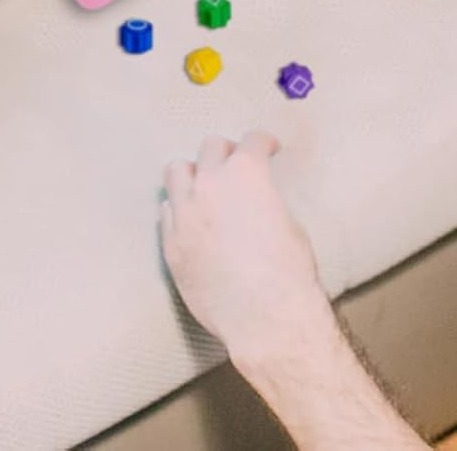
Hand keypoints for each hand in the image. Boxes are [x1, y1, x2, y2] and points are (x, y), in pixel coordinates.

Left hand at [162, 132, 330, 363]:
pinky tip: (194, 222)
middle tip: (237, 167)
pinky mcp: (171, 245)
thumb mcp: (286, 219)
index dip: (263, 143)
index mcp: (246, 173)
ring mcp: (185, 214)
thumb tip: (253, 198)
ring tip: (206, 189)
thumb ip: (262, 197)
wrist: (267, 317)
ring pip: (177, 171)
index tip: (267, 149)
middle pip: (210, 147)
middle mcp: (209, 185)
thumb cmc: (288, 271)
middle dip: (228, 153)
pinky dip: (181, 210)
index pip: (251, 139)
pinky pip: (167, 212)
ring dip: (194, 174)